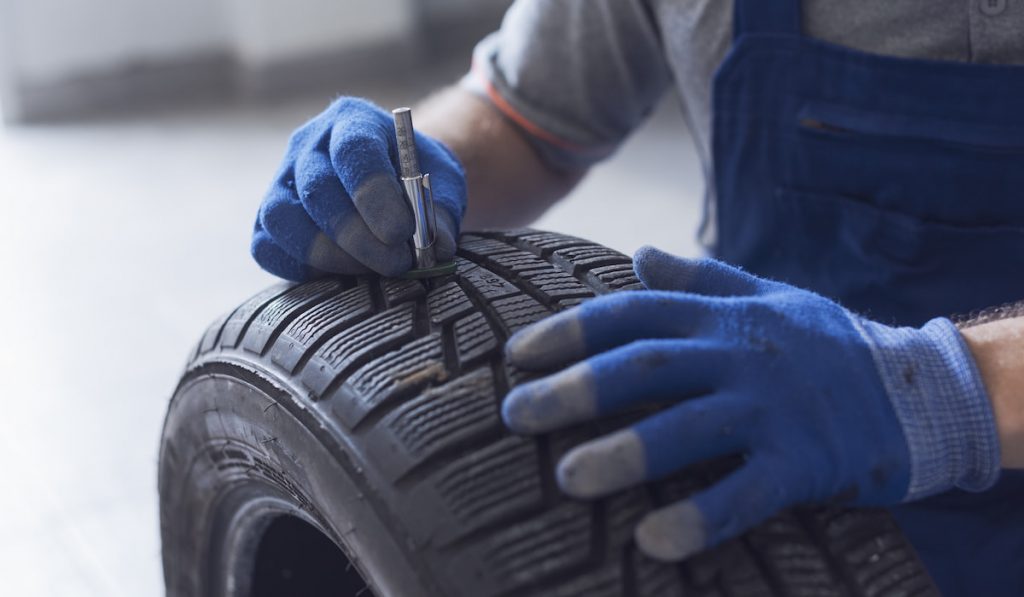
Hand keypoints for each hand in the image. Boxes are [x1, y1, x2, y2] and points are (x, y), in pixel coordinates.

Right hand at [251, 97, 465, 279]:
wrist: (393, 184)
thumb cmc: (418, 181)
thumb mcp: (442, 186)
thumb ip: (439, 213)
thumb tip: (435, 247)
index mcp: (354, 121)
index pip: (353, 149)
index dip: (374, 194)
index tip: (402, 233)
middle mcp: (309, 144)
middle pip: (317, 187)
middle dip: (358, 235)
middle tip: (395, 263)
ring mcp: (281, 180)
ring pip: (282, 218)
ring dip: (328, 254)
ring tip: (371, 270)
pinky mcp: (269, 219)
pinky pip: (266, 247)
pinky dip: (301, 268)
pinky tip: (343, 273)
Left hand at [502, 246, 999, 560]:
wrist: (919, 389)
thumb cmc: (825, 343)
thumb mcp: (767, 296)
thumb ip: (702, 279)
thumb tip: (640, 254)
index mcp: (723, 316)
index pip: (633, 312)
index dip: (570, 332)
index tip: (517, 354)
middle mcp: (739, 355)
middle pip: (644, 367)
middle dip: (575, 389)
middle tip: (515, 415)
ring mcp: (771, 408)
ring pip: (686, 428)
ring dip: (623, 454)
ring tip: (566, 479)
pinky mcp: (804, 462)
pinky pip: (744, 494)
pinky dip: (699, 518)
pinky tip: (652, 542)